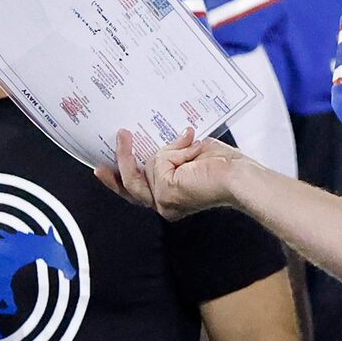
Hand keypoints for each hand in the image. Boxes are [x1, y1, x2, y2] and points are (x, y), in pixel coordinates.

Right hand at [97, 127, 242, 219]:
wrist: (240, 176)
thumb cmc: (226, 166)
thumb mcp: (192, 153)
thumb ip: (174, 150)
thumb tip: (175, 136)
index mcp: (172, 199)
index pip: (138, 192)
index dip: (119, 180)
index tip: (102, 169)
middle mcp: (166, 206)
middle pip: (131, 186)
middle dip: (122, 160)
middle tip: (121, 135)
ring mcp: (164, 202)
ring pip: (144, 170)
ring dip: (160, 153)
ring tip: (170, 141)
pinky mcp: (166, 192)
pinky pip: (158, 163)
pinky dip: (175, 153)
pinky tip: (192, 150)